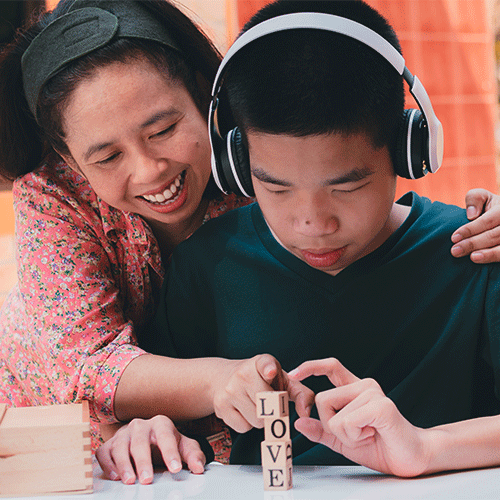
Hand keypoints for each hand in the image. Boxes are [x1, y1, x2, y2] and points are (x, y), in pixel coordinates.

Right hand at [96, 416, 205, 484]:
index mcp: (161, 424)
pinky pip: (104, 452)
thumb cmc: (167, 443)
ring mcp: (124, 434)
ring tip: (130, 481)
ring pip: (120, 446)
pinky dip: (107, 464)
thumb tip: (199, 468)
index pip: (166, 436)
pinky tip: (114, 476)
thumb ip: (193, 456)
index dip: (170, 452)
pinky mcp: (110, 444)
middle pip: (140, 441)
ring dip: (124, 464)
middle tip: (148, 479)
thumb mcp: (184, 447)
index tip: (175, 468)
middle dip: (143, 461)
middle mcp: (140, 426)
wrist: (149, 439)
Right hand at [212, 354, 314, 432]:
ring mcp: (230, 389)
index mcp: (261, 362)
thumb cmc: (260, 380)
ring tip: (255, 405)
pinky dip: (247, 424)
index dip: (269, 368)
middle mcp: (243, 373)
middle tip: (270, 403)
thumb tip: (306, 413)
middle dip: (273, 410)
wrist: (223, 377)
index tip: (271, 372)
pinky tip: (243, 410)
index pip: (265, 364)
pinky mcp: (220, 406)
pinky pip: (243, 427)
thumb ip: (300, 393)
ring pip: (256, 420)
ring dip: (260, 419)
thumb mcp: (281, 380)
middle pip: (267, 405)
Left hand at [289, 358, 431, 476]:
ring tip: (367, 434)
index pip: (330, 366)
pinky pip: (347, 422)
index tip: (292, 374)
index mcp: (354, 389)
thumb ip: (321, 431)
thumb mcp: (342, 440)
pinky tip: (372, 434)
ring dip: (345, 434)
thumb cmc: (379, 446)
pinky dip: (354, 436)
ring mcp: (373, 392)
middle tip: (354, 433)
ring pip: (334, 414)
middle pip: (322, 399)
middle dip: (330, 424)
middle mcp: (364, 385)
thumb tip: (299, 422)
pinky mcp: (381, 405)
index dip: (310, 367)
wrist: (410, 459)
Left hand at [451, 189, 499, 262]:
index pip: (487, 220)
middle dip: (473, 243)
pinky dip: (493, 258)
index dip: (470, 230)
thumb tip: (471, 215)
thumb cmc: (489, 207)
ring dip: (487, 254)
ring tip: (472, 257)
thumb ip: (475, 198)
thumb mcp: (483, 197)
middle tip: (455, 251)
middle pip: (495, 235)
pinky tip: (481, 260)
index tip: (454, 238)